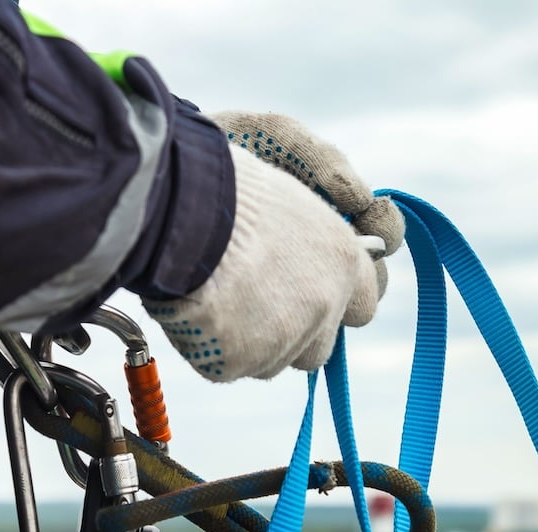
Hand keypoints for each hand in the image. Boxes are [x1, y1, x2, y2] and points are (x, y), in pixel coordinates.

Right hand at [143, 114, 402, 381]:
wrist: (172, 209)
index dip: (337, 299)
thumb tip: (364, 235)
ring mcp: (282, 340)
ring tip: (217, 296)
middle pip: (321, 346)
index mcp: (342, 260)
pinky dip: (213, 347)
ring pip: (274, 360)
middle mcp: (323, 306)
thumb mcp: (290, 159)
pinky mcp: (238, 363)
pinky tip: (195, 308)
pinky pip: (230, 366)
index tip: (310, 288)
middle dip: (295, 330)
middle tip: (256, 296)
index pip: (364, 302)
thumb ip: (331, 199)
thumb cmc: (226, 176)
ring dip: (253, 339)